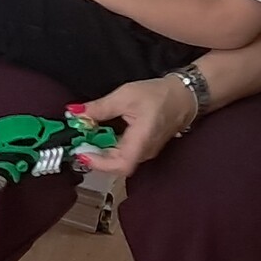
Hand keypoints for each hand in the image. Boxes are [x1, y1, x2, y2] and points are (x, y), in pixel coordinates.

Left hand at [73, 76, 194, 176]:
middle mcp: (144, 151)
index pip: (121, 165)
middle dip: (94, 156)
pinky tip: (98, 136)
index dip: (99, 164)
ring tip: (84, 139)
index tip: (82, 153)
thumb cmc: (160, 95)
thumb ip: (100, 107)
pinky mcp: (143, 148)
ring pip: (117, 160)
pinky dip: (107, 148)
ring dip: (99, 152)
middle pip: (115, 165)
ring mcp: (145, 152)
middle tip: (77, 143)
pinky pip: (122, 154)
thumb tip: (76, 113)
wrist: (185, 96)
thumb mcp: (125, 96)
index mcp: (142, 140)